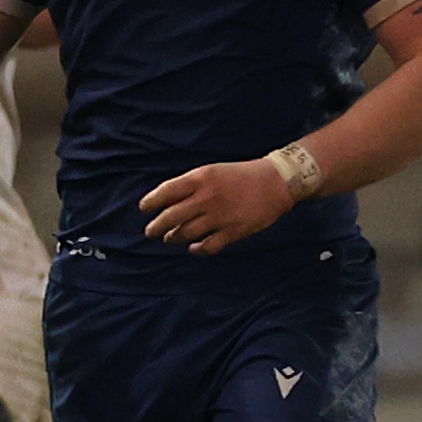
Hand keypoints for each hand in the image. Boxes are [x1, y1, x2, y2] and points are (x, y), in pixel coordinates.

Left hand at [140, 160, 296, 253]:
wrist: (277, 181)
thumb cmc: (240, 175)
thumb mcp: (211, 171)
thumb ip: (189, 185)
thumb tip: (164, 201)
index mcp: (200, 179)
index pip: (165, 192)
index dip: (150, 202)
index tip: (144, 209)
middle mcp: (206, 197)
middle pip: (170, 217)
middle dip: (156, 227)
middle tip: (150, 232)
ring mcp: (220, 216)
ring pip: (185, 233)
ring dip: (173, 238)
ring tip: (169, 238)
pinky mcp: (233, 230)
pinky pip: (208, 246)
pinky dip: (197, 249)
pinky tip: (193, 247)